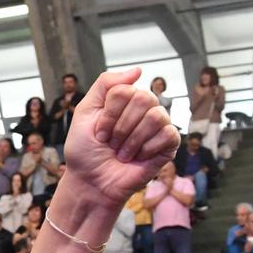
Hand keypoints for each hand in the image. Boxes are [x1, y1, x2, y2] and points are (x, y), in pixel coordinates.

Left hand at [59, 68, 181, 210]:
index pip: (125, 90)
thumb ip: (106, 85)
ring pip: (156, 116)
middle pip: (144, 98)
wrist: (91, 183)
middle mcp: (144, 109)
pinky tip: (138, 158)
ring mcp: (158, 127)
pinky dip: (147, 149)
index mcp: (125, 100)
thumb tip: (138, 70)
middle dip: (120, 127)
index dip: (108, 114)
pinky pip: (168, 134)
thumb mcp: (84, 112)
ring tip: (122, 153)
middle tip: (110, 144)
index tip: (98, 133)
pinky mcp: (168, 145)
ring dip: (132, 140)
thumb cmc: (85, 151)